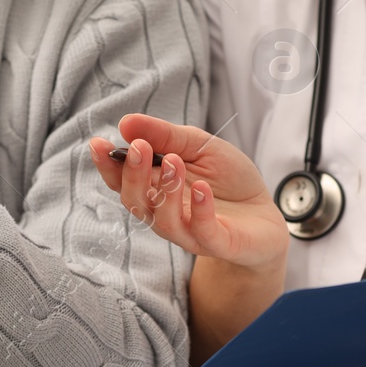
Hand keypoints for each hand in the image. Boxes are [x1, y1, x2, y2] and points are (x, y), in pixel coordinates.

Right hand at [86, 113, 288, 272]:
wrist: (266, 214)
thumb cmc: (229, 178)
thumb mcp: (199, 145)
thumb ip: (165, 135)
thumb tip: (126, 123)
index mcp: (156, 187)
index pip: (122, 180)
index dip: (107, 165)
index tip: (98, 144)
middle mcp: (165, 212)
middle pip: (135, 201)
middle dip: (132, 175)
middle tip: (138, 147)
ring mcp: (190, 231)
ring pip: (163, 221)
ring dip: (165, 190)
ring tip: (175, 162)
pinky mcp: (218, 243)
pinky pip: (202, 233)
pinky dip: (199, 210)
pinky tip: (202, 189)